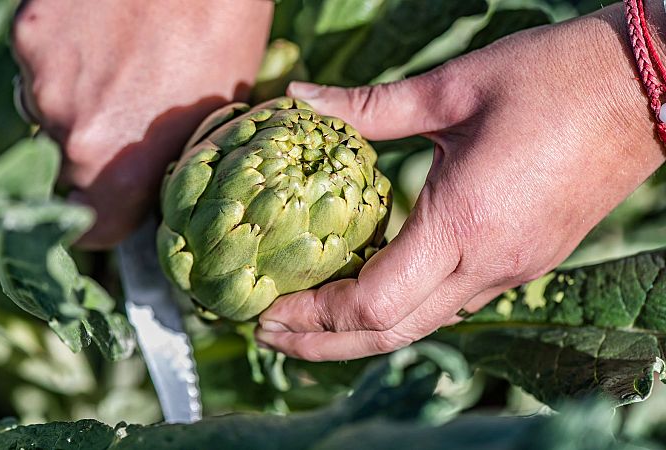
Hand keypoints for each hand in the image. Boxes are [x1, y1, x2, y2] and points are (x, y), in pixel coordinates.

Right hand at [12, 0, 271, 247]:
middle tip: (128, 108)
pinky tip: (102, 27)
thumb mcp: (216, 114)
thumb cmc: (225, 29)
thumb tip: (151, 180)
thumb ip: (168, 160)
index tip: (114, 200)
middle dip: (93, 148)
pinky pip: (38, 62)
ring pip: (46, 110)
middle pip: (66, 167)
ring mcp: (42, 80)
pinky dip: (63, 52)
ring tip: (120, 59)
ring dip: (75, 96)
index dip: (105, 215)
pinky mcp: (29, 33)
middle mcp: (71, 133)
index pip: (89, 228)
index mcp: (122, 169)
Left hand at [256, 2, 665, 360]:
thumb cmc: (551, 79)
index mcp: (463, 224)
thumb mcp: (451, 89)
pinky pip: (451, 302)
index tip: (267, 310)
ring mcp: (511, 269)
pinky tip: (372, 288)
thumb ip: (368, 106)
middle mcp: (488, 264)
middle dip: (323, 344)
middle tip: (269, 335)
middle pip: (391, 335)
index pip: (373, 303)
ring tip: (309, 321)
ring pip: (422, 324)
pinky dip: (402, 307)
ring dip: (361, 331)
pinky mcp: (525, 261)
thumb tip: (300, 99)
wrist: (646, 87)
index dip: (313, 316)